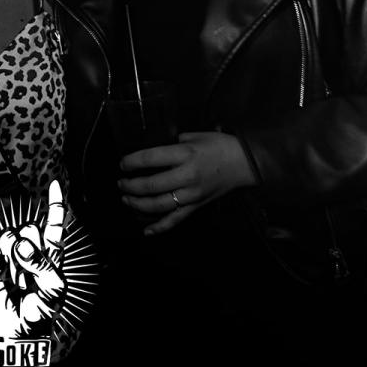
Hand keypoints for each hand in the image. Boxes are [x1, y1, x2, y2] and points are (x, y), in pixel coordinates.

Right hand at [0, 181, 66, 338]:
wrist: (17, 332)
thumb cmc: (41, 312)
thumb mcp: (54, 289)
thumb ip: (42, 263)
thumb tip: (21, 244)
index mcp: (50, 255)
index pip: (55, 225)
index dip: (56, 205)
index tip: (55, 185)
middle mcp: (30, 249)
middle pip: (30, 228)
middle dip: (29, 249)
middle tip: (28, 276)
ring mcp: (9, 254)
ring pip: (10, 235)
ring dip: (12, 256)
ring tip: (15, 279)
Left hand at [118, 131, 256, 235]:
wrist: (245, 163)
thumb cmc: (221, 146)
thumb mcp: (195, 135)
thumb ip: (173, 142)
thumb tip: (155, 150)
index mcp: (185, 154)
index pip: (151, 159)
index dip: (132, 162)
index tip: (123, 164)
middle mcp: (187, 176)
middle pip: (151, 185)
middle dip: (131, 186)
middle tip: (121, 183)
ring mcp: (192, 194)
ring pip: (159, 205)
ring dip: (138, 204)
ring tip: (126, 199)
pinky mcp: (196, 206)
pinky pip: (175, 220)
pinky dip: (159, 227)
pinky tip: (146, 230)